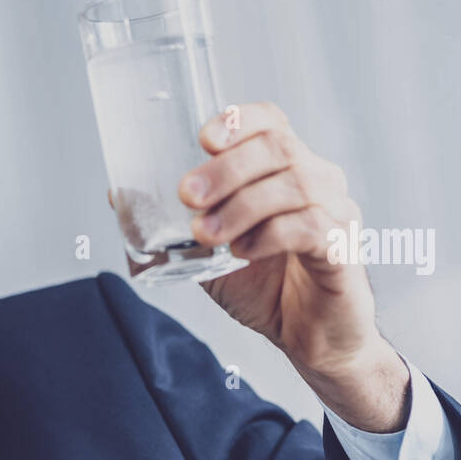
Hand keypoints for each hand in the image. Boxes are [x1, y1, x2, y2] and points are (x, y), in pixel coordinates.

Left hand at [163, 102, 407, 430]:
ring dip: (240, 206)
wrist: (309, 338)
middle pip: (277, 147)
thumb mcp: (207, 255)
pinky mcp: (342, 247)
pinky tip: (243, 252)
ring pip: (293, 184)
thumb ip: (173, 226)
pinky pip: (309, 226)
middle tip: (188, 196)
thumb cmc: (266, 289)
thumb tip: (118, 197)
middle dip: (225, 169)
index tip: (203, 140)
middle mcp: (317, 180)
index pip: (270, 122)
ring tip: (206, 234)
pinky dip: (269, 236)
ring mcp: (336, 210)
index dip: (239, 120)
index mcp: (285, 170)